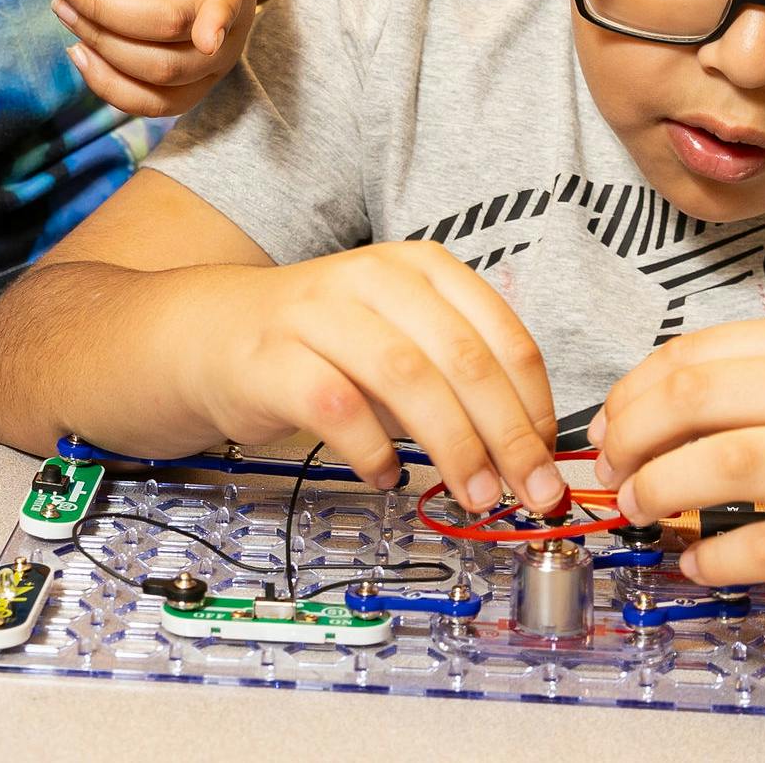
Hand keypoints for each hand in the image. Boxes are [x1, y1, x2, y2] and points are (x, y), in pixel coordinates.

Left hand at [52, 0, 261, 115]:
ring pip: (158, 78)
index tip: (207, 38)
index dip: (217, 16)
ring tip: (63, 8)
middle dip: (104, 14)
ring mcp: (216, 57)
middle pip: (170, 37)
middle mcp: (233, 17)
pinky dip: (108, 85)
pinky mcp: (193, 82)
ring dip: (100, 49)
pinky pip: (154, 105)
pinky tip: (79, 50)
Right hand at [173, 243, 564, 514]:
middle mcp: (373, 278)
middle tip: (529, 495)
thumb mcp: (404, 337)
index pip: (502, 335)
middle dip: (508, 437)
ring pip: (407, 379)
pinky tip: (385, 477)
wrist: (216, 333)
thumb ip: (461, 379)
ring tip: (475, 497)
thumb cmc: (326, 345)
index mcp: (420, 267)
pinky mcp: (273, 359)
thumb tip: (532, 452)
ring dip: (454, 448)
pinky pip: (338, 409)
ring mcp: (319, 314)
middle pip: (463, 360)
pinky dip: (374, 452)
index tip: (548, 461)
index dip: (534, 406)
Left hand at [591, 319, 764, 598]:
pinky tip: (697, 563)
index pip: (696, 353)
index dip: (634, 390)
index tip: (611, 423)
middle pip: (694, 400)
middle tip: (613, 471)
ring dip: (659, 492)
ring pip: (723, 468)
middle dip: (630, 438)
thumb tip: (670, 410)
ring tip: (641, 511)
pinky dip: (715, 559)